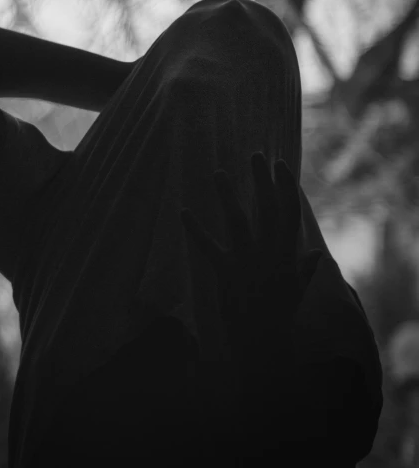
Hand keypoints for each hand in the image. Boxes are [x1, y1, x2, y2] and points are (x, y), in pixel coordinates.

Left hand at [180, 152, 321, 352]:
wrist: (263, 344)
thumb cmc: (280, 316)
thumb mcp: (297, 290)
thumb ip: (305, 269)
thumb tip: (315, 254)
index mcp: (286, 254)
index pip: (289, 213)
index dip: (285, 186)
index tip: (280, 164)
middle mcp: (270, 254)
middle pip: (267, 209)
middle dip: (262, 181)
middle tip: (256, 155)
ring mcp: (248, 263)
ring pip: (239, 222)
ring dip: (228, 196)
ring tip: (218, 172)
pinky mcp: (226, 273)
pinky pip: (209, 247)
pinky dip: (196, 230)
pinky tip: (183, 211)